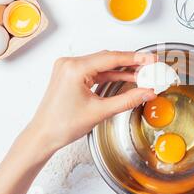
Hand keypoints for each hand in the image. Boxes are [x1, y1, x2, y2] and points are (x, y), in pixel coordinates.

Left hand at [27, 50, 156, 157]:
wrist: (43, 135)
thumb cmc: (62, 125)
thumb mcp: (100, 111)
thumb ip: (127, 100)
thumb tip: (147, 92)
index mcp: (75, 68)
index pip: (111, 58)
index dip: (134, 59)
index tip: (150, 59)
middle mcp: (70, 64)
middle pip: (108, 59)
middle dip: (130, 64)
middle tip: (150, 67)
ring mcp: (69, 68)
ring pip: (102, 65)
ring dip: (122, 70)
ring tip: (142, 74)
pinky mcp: (71, 75)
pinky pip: (95, 71)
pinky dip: (110, 75)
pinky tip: (126, 78)